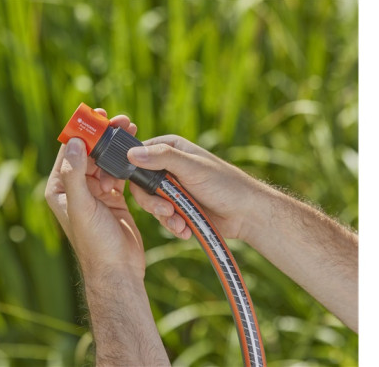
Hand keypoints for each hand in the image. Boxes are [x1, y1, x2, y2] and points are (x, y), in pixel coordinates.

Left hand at [45, 109, 145, 279]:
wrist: (118, 270)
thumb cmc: (96, 243)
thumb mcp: (82, 207)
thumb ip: (75, 175)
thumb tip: (74, 142)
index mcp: (59, 189)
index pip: (70, 151)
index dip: (83, 131)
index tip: (97, 116)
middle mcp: (75, 188)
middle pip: (89, 152)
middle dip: (104, 135)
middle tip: (120, 120)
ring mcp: (95, 193)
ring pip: (105, 161)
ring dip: (116, 146)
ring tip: (131, 129)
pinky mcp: (113, 198)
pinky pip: (118, 173)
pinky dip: (126, 162)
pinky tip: (135, 151)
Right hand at [128, 135, 358, 331]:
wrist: (247, 214)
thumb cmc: (225, 184)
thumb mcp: (191, 167)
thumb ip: (162, 158)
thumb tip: (131, 153)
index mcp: (170, 149)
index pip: (138, 156)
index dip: (132, 170)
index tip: (133, 186)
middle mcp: (168, 168)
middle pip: (141, 185)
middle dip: (152, 202)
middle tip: (166, 210)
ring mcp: (173, 190)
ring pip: (151, 205)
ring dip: (165, 218)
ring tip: (181, 225)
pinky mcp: (178, 209)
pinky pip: (164, 219)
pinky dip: (173, 226)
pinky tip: (186, 230)